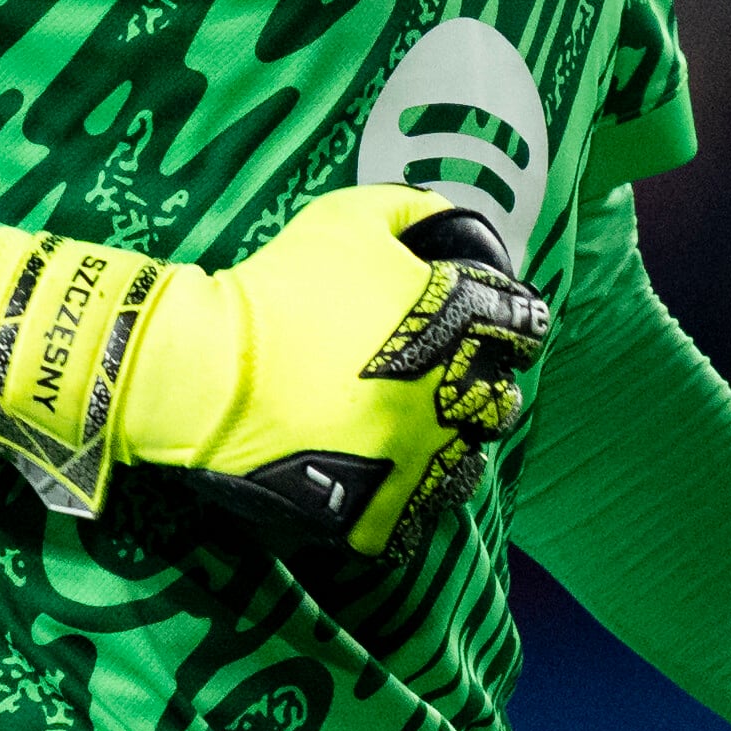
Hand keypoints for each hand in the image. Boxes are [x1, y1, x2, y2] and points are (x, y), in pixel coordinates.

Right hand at [0, 186, 546, 565]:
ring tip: (411, 437)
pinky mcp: (383, 514)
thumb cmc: (278, 285)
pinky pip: (419, 521)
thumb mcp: (345, 217)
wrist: (207, 367)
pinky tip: (386, 480)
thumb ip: (410, 209)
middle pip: (502, 401)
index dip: (501, 326)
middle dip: (476, 389)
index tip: (473, 331)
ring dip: (450, 449)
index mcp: (459, 322)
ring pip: (471, 466)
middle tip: (436, 385)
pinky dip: (410, 502)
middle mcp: (454, 394)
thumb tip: (447, 221)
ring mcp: (421, 461)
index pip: (524, 327)